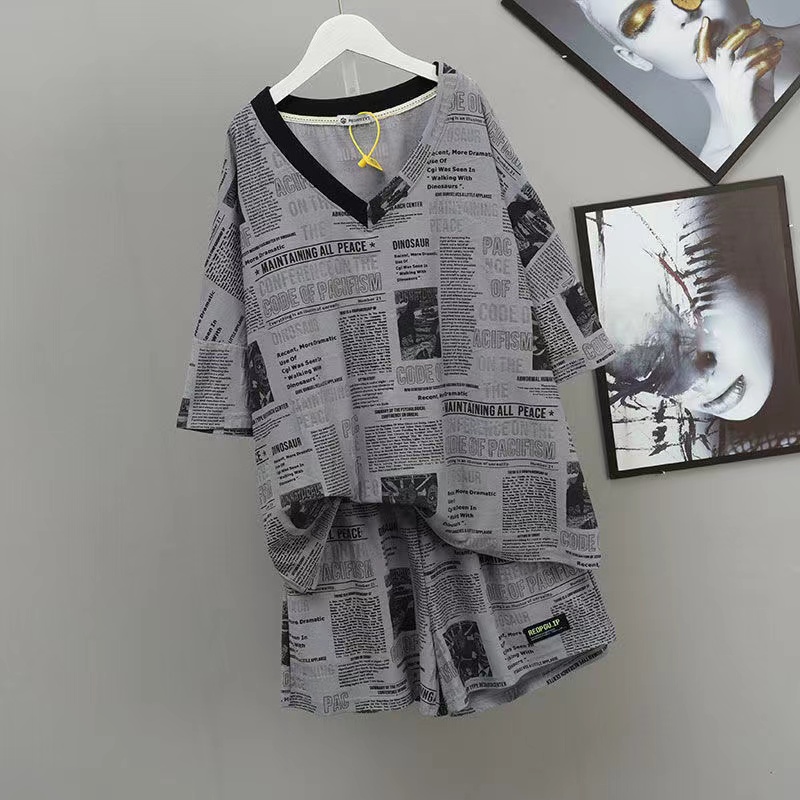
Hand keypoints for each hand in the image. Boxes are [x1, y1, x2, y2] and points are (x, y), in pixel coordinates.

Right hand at [696, 17, 783, 145]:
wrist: (750, 142)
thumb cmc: (754, 117)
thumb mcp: (759, 87)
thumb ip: (761, 68)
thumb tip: (768, 49)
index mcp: (722, 84)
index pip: (705, 59)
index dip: (704, 40)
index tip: (708, 23)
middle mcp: (723, 88)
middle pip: (721, 53)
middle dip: (738, 34)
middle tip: (756, 24)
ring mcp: (731, 95)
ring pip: (737, 61)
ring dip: (761, 48)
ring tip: (776, 46)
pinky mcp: (743, 100)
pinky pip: (749, 73)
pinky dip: (765, 62)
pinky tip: (775, 59)